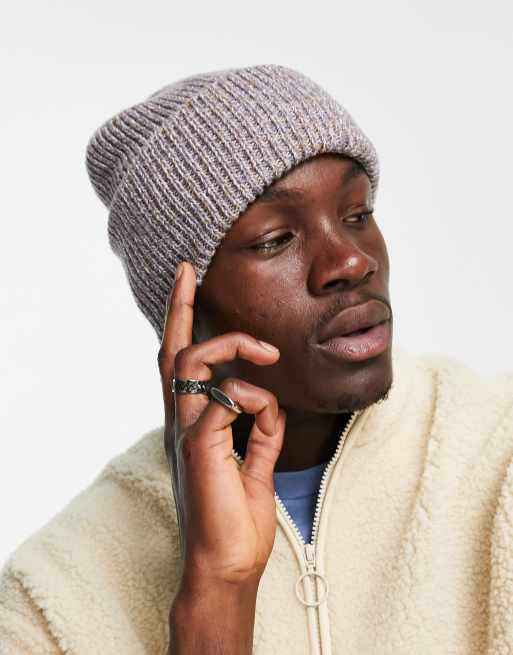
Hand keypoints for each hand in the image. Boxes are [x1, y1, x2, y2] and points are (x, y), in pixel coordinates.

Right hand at [158, 261, 286, 593]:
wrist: (227, 567)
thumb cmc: (236, 520)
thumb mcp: (256, 464)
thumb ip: (261, 430)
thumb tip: (270, 401)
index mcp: (194, 426)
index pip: (182, 366)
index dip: (182, 325)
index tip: (188, 286)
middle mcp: (182, 423)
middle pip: (172, 352)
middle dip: (179, 308)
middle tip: (188, 271)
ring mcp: (186, 434)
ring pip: (190, 365)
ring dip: (228, 345)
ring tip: (265, 352)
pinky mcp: (199, 449)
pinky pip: (222, 401)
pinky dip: (251, 398)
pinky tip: (266, 413)